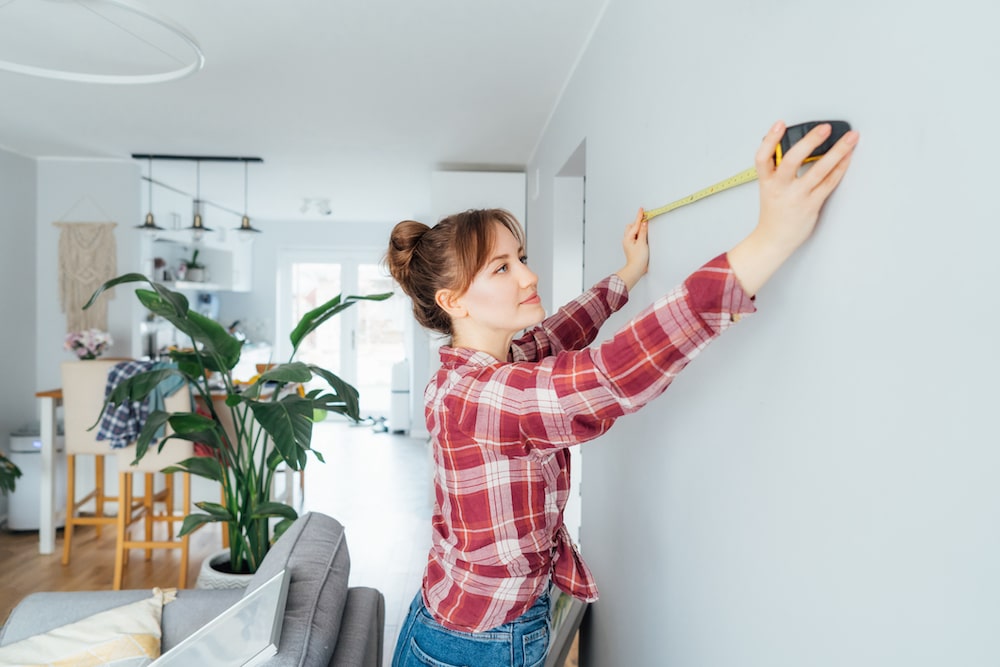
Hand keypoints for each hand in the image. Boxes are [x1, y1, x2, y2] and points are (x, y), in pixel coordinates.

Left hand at [615, 207, 648, 290]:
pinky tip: (643, 235)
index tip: (641, 209)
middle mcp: (627, 240)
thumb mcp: (642, 243)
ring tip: (645, 228)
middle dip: (637, 222)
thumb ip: (643, 232)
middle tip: (645, 220)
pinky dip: (639, 234)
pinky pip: (635, 237)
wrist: (636, 269)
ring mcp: (629, 243)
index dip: (639, 216)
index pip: (635, 224)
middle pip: (631, 227)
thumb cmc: (638, 258)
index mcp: (628, 238)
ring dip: (638, 229)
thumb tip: (644, 223)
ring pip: (633, 232)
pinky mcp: (632, 247)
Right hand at [727, 120, 858, 294]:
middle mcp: (780, 188)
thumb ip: (780, 170)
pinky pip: (829, 183)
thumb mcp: (769, 189)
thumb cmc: (774, 214)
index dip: (770, 139)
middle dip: (809, 141)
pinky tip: (847, 157)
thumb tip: (803, 148)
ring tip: (850, 138)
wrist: (773, 240)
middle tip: (824, 128)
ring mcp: (797, 197)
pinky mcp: (811, 204)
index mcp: (766, 182)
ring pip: (818, 170)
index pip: (763, 158)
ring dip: (837, 151)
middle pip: (792, 160)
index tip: (780, 124)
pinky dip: (840, 168)